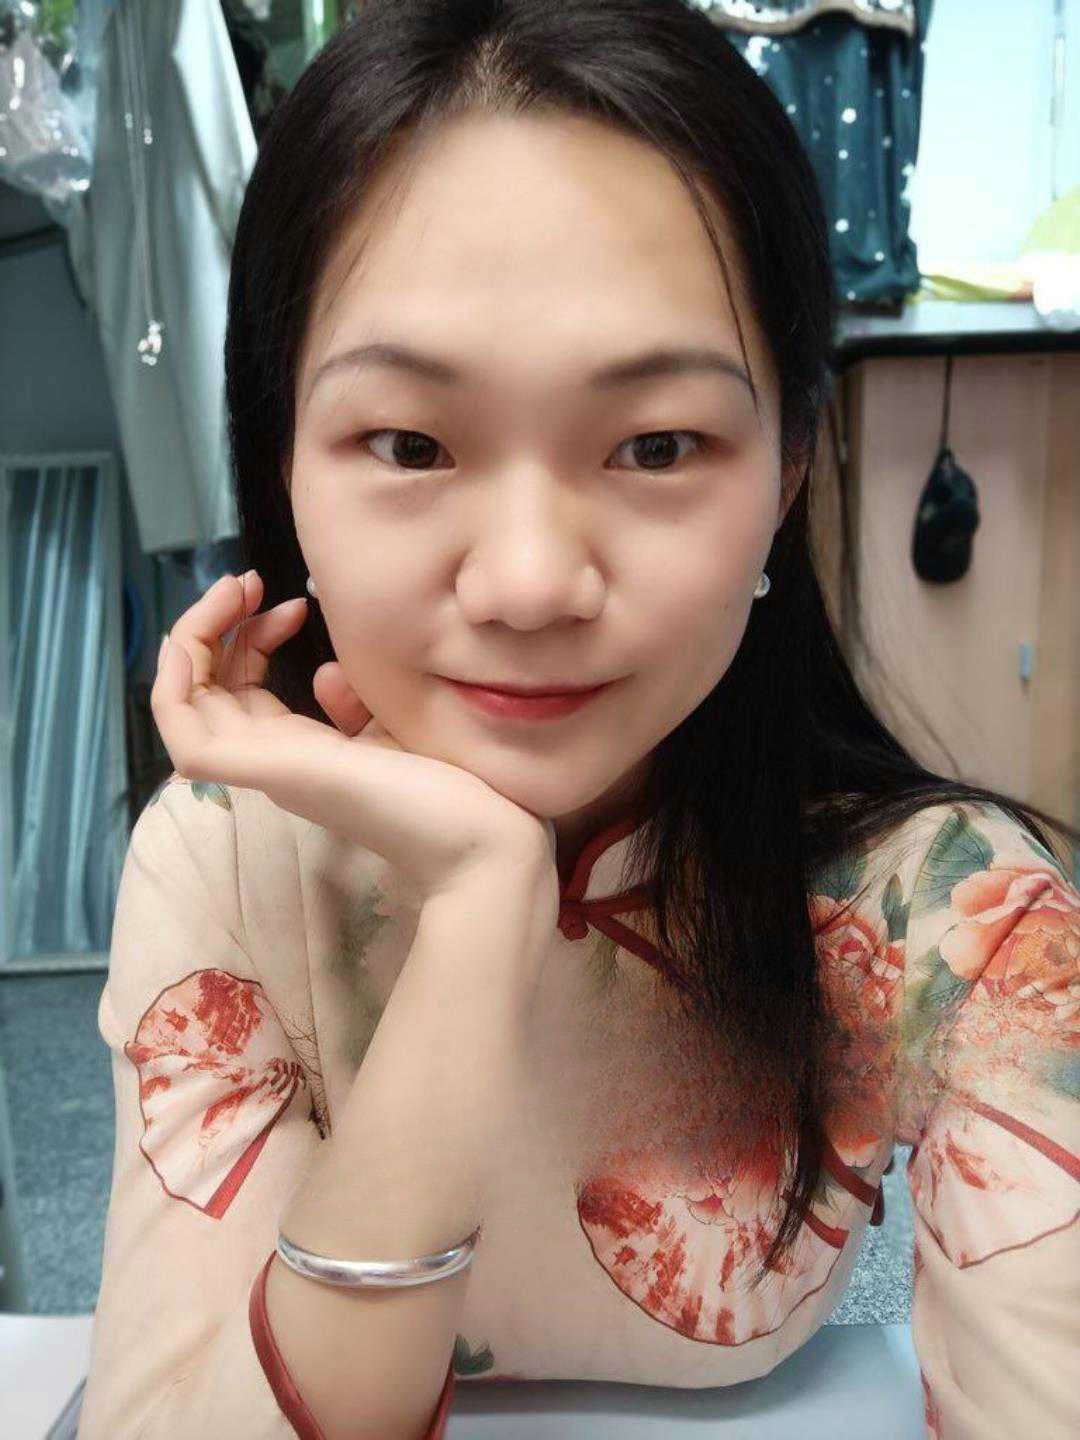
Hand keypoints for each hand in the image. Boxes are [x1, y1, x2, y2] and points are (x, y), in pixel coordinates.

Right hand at [150, 570, 556, 901]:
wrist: (481, 840)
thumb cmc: (452, 790)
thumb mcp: (392, 726)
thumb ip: (354, 700)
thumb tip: (326, 671)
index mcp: (299, 750)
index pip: (240, 690)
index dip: (250, 636)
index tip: (295, 600)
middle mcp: (272, 759)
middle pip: (206, 690)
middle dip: (215, 623)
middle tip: (248, 580)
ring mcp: (267, 767)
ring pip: (184, 708)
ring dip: (190, 639)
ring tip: (232, 590)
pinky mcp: (270, 771)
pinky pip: (187, 739)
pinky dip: (171, 689)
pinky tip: (189, 642)